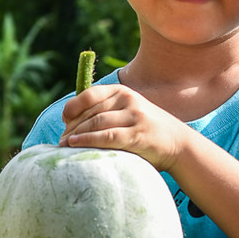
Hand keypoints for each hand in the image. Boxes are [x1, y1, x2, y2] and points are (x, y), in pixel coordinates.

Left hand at [59, 84, 186, 170]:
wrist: (178, 143)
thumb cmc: (145, 130)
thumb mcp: (127, 112)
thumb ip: (106, 111)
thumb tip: (70, 122)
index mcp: (122, 91)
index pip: (90, 95)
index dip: (73, 107)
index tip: (64, 120)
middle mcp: (128, 99)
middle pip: (90, 112)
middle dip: (72, 127)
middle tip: (61, 141)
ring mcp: (134, 116)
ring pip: (96, 123)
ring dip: (76, 135)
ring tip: (64, 146)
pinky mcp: (138, 135)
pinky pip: (108, 137)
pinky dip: (89, 140)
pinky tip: (76, 144)